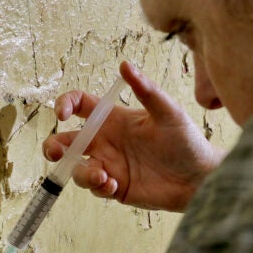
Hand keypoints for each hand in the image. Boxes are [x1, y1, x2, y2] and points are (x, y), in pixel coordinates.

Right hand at [44, 61, 224, 211]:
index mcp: (114, 118)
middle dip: (53, 146)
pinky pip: (94, 188)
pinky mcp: (115, 187)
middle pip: (66, 141)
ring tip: (103, 176)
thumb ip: (146, 90)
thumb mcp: (169, 112)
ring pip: (76, 168)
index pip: (80, 106)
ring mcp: (109, 165)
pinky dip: (98, 187)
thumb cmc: (187, 141)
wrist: (199, 178)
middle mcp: (106, 141)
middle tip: (56, 152)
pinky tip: (114, 186)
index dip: (65, 105)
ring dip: (81, 172)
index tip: (62, 114)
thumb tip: (125, 64)